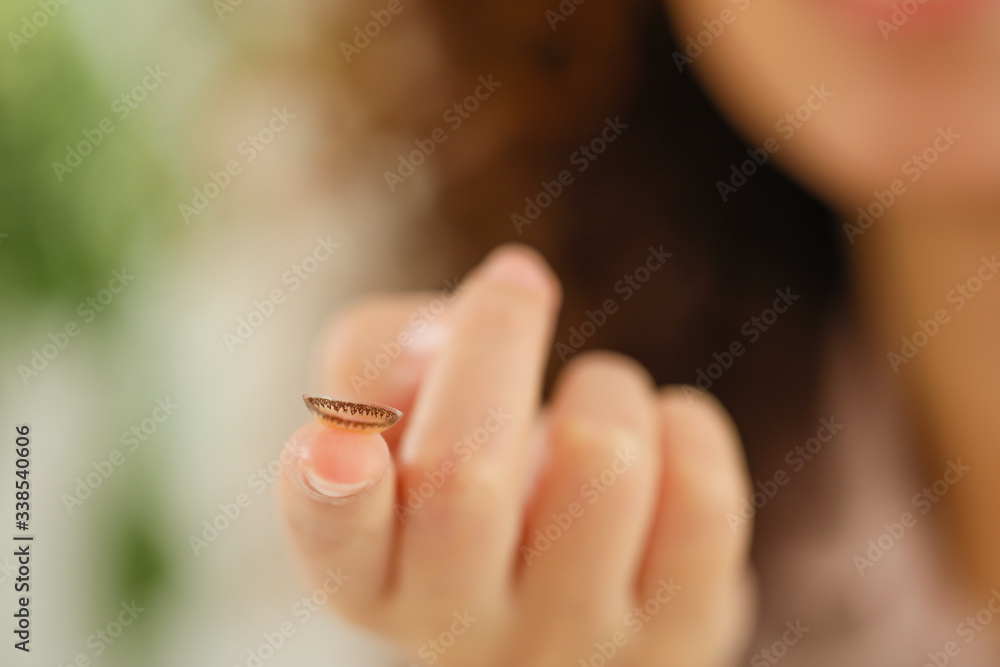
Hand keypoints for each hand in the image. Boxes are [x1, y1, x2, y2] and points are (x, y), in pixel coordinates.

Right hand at [278, 244, 755, 665]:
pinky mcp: (680, 632)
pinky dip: (681, 427)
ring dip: (602, 388)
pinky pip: (700, 488)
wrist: (581, 599)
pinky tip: (657, 454)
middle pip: (468, 474)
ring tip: (589, 410)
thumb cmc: (473, 482)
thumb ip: (376, 357)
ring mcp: (573, 639)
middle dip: (496, 342)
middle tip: (517, 281)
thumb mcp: (399, 419)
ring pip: (602, 455)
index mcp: (371, 576)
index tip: (339, 439)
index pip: (336, 542)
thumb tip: (444, 332)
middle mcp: (460, 627)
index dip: (330, 491)